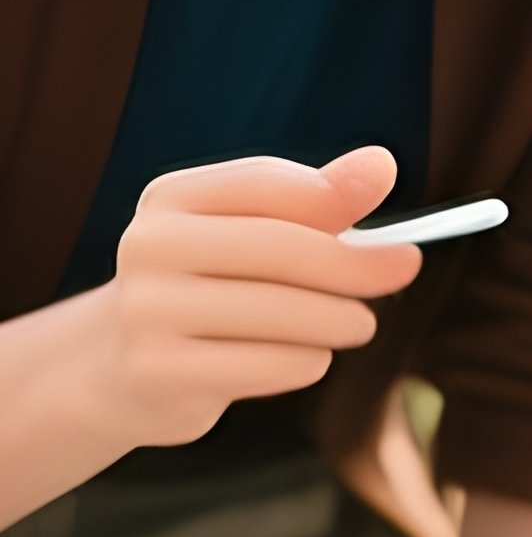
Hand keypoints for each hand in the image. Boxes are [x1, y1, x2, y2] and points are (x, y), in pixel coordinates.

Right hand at [82, 145, 422, 448]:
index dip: (333, 194)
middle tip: (405, 269)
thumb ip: (319, 198)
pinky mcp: (156, 372)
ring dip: (336, 319)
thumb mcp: (258, 228)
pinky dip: (304, 361)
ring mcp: (145, 312)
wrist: (121, 367)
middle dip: (355, 262)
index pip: (264, 182)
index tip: (395, 207)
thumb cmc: (214, 281)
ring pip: (278, 311)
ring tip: (360, 324)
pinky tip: (312, 356)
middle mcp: (149, 247)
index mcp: (172, 198)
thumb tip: (382, 165)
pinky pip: (262, 364)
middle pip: (279, 246)